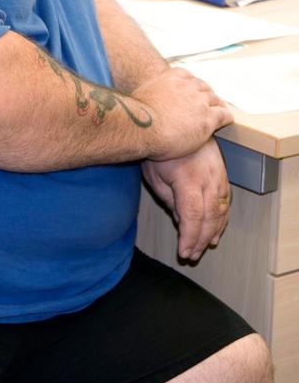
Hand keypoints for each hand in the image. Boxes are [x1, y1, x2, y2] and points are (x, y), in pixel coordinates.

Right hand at [132, 67, 233, 160]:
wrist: (141, 128)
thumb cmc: (135, 117)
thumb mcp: (140, 95)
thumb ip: (150, 94)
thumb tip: (144, 102)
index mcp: (172, 77)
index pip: (189, 77)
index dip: (192, 88)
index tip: (191, 94)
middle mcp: (189, 86)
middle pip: (205, 88)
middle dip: (205, 97)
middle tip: (205, 106)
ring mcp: (200, 102)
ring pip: (216, 101)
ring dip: (216, 107)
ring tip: (217, 114)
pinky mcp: (208, 119)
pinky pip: (225, 115)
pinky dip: (225, 118)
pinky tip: (223, 123)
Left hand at [141, 139, 230, 260]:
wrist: (179, 126)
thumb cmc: (161, 152)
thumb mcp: (156, 176)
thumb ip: (169, 200)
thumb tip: (181, 222)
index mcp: (189, 180)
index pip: (193, 216)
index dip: (189, 237)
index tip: (184, 252)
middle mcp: (209, 179)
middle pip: (209, 217)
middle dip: (200, 239)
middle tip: (192, 255)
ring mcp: (219, 177)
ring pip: (221, 211)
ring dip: (213, 232)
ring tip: (203, 247)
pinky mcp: (224, 176)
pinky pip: (226, 202)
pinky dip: (222, 219)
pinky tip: (215, 230)